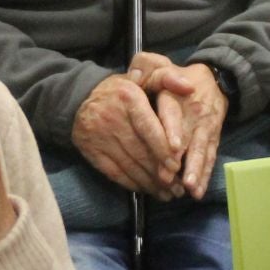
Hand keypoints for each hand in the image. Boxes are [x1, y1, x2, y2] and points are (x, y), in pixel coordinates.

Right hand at [73, 71, 181, 193]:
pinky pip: (115, 173)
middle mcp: (112, 117)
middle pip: (140, 150)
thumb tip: (190, 88)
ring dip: (150, 182)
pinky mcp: (92, 152)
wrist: (78, 99)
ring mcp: (100, 137)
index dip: (162, 147)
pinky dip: (133, 184)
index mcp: (128, 97)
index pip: (147, 126)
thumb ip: (166, 78)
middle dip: (161, 172)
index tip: (177, 164)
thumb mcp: (142, 76)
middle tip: (179, 187)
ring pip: (130, 165)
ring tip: (169, 193)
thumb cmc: (121, 90)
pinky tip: (148, 189)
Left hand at [136, 56, 228, 199]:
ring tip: (189, 188)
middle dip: (184, 160)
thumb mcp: (158, 64)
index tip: (173, 147)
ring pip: (201, 150)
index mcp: (176, 95)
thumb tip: (133, 76)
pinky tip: (197, 190)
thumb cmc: (175, 75)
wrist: (212, 79)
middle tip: (175, 178)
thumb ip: (145, 67)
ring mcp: (205, 128)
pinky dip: (204, 174)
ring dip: (196, 171)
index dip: (174, 129)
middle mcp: (193, 113)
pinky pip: (210, 157)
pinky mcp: (212, 138)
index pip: (174, 112)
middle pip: (190, 138)